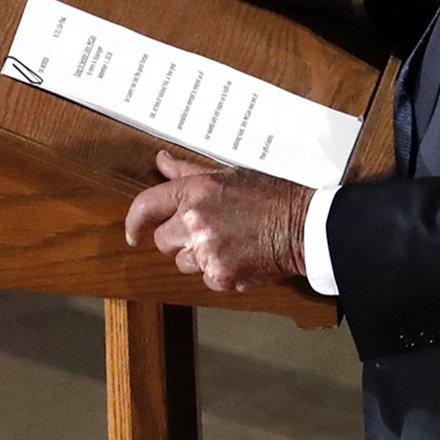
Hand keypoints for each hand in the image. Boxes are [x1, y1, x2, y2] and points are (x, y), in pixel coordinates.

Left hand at [124, 151, 310, 291]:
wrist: (305, 226)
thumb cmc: (271, 196)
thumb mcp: (228, 175)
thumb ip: (187, 171)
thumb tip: (160, 160)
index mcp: (195, 191)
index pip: (146, 206)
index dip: (134, 222)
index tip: (134, 232)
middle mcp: (196, 221)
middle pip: (162, 240)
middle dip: (178, 238)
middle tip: (207, 230)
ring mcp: (207, 251)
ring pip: (182, 262)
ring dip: (197, 256)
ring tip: (228, 241)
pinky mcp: (221, 276)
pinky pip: (204, 279)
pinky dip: (218, 272)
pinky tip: (239, 256)